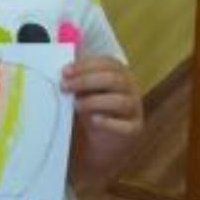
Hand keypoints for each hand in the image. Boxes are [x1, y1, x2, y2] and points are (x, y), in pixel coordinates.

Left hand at [62, 56, 142, 185]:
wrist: (104, 141)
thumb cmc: (94, 110)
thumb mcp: (86, 91)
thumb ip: (80, 75)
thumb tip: (70, 58)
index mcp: (120, 74)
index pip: (107, 63)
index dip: (86, 66)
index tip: (65, 72)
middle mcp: (131, 89)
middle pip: (114, 80)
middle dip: (86, 81)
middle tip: (65, 87)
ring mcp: (134, 110)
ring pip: (120, 101)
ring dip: (94, 102)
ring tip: (76, 106)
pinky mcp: (133, 129)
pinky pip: (124, 126)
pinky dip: (108, 123)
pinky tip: (93, 120)